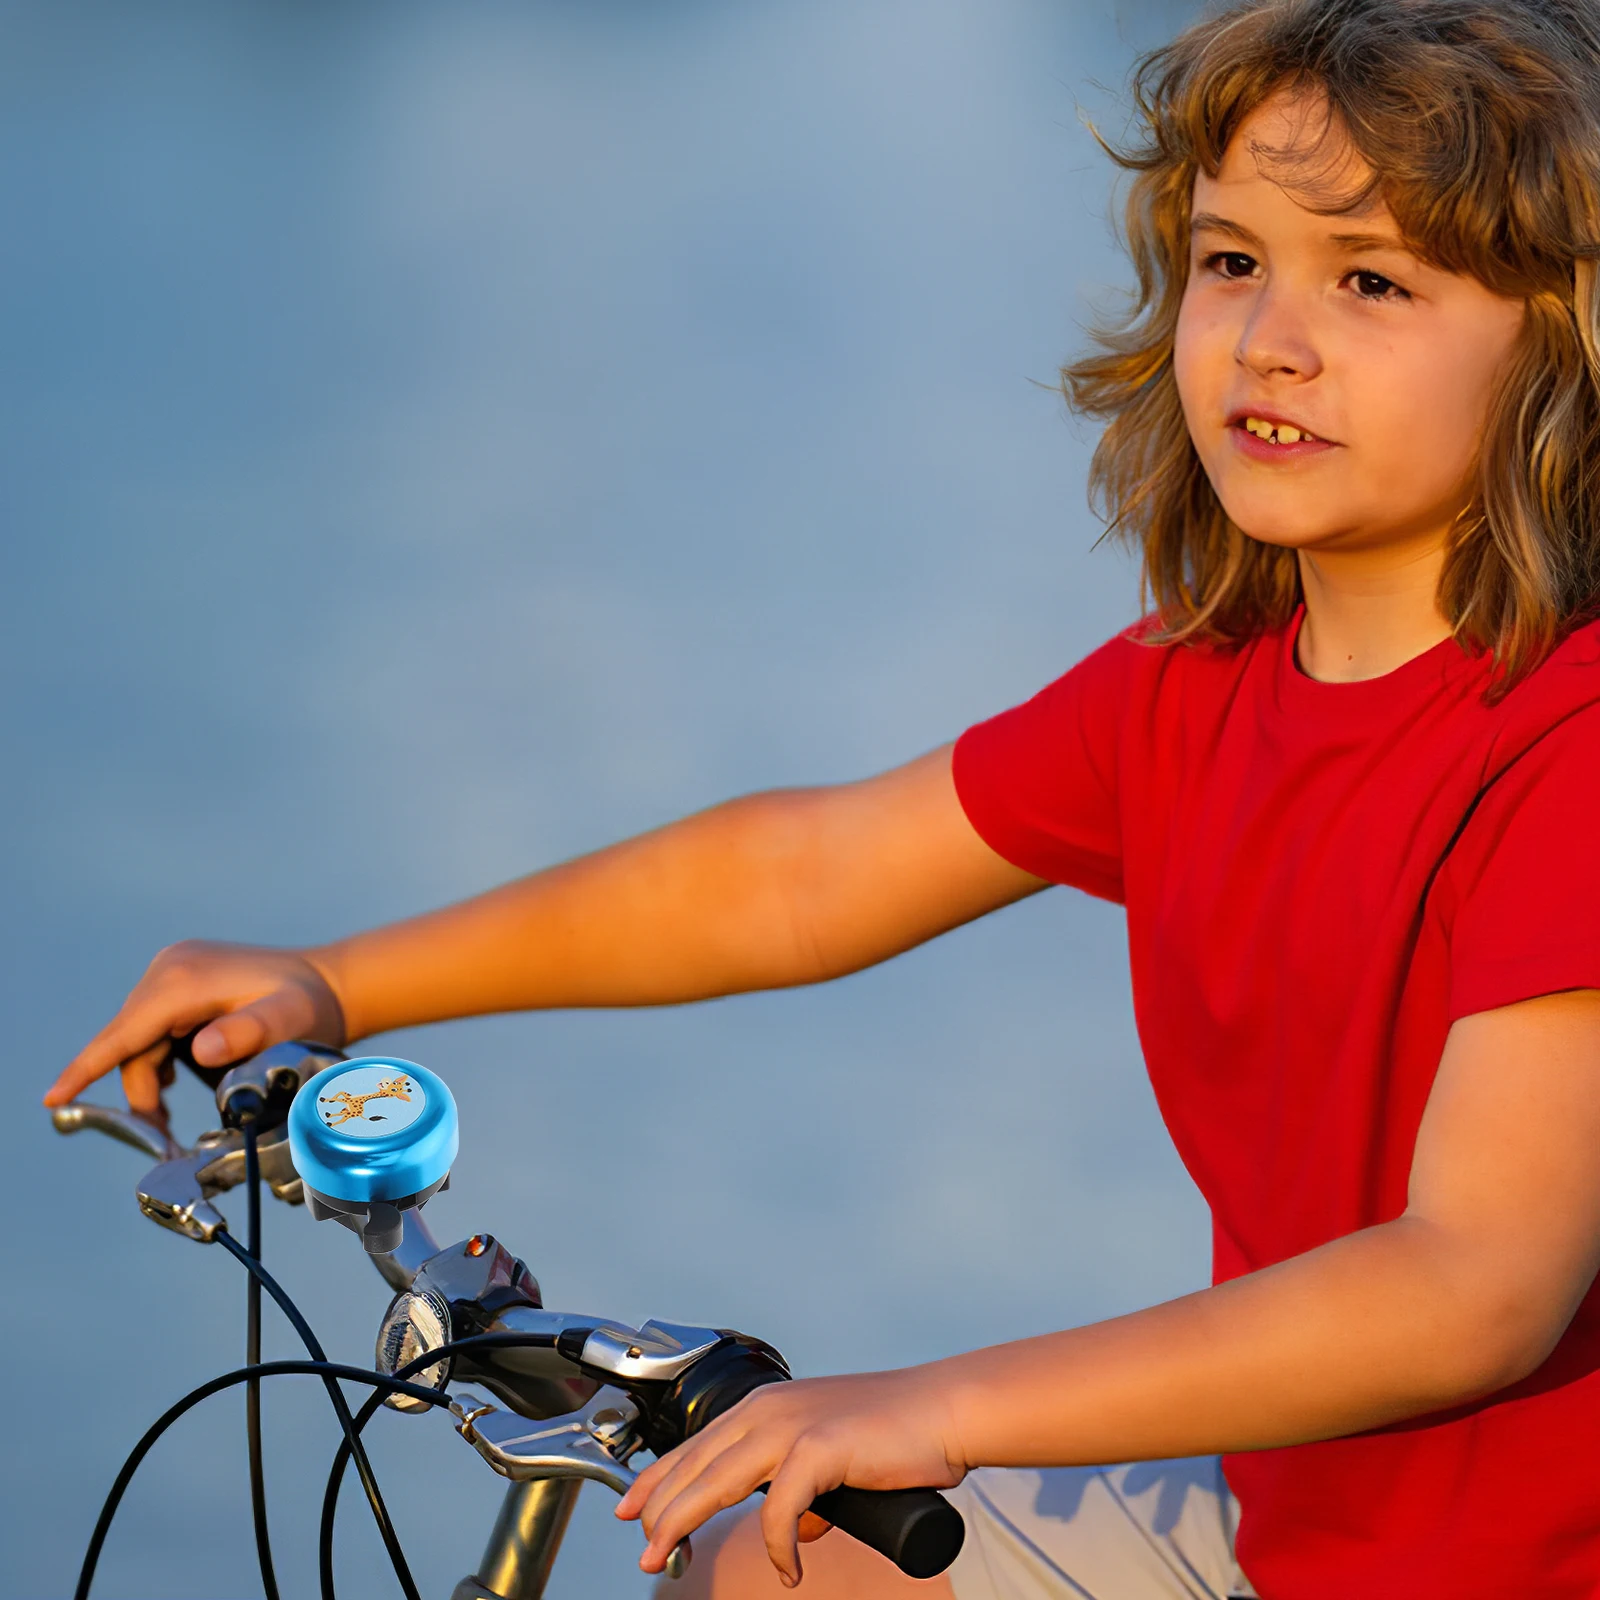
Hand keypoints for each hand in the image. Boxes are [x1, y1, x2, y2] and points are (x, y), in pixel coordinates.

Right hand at [45, 941, 346, 1116]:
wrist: (331, 982)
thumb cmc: (312, 1006)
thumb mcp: (290, 1021)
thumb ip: (250, 1032)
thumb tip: (200, 1048)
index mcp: (185, 978)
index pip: (125, 1031)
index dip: (87, 1067)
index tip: (53, 1098)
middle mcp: (172, 967)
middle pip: (131, 1040)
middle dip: (138, 1087)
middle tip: (160, 1129)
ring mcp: (176, 971)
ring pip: (141, 1038)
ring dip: (149, 1075)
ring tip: (168, 1109)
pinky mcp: (184, 981)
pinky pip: (155, 1028)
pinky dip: (159, 1058)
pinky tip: (174, 1078)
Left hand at [614, 1369, 964, 1586]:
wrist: (943, 1409)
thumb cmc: (896, 1432)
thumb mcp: (831, 1456)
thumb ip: (806, 1488)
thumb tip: (799, 1529)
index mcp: (767, 1406)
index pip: (698, 1446)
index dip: (660, 1478)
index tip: (631, 1509)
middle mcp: (769, 1410)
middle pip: (695, 1465)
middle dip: (659, 1508)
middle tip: (641, 1548)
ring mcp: (791, 1426)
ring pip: (715, 1483)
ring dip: (682, 1523)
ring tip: (666, 1557)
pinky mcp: (818, 1448)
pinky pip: (779, 1513)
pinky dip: (779, 1547)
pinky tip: (789, 1571)